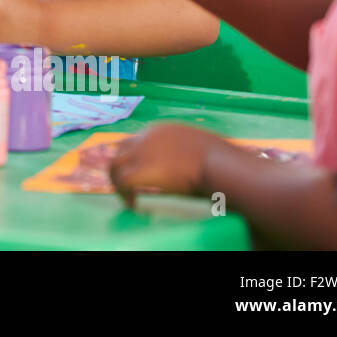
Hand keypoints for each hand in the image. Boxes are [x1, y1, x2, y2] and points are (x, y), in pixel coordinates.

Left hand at [109, 123, 225, 207]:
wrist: (220, 165)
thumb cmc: (221, 159)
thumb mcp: (202, 147)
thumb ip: (191, 151)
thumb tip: (196, 163)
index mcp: (161, 130)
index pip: (137, 140)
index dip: (135, 158)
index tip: (141, 172)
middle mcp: (147, 137)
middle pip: (120, 149)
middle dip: (121, 167)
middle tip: (127, 186)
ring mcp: (141, 152)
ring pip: (115, 165)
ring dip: (118, 182)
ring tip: (128, 198)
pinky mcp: (141, 170)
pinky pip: (123, 182)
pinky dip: (125, 194)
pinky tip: (135, 206)